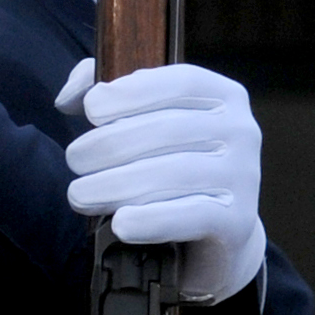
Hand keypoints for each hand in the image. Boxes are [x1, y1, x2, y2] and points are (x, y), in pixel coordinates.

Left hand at [58, 59, 265, 303]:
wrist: (218, 231)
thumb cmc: (173, 165)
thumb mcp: (148, 121)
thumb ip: (106, 93)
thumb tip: (70, 97)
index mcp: (224, 96)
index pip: (181, 82)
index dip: (132, 92)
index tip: (91, 110)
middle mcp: (241, 131)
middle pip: (169, 130)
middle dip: (110, 144)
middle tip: (76, 161)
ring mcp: (243, 176)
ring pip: (173, 173)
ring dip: (116, 184)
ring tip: (80, 194)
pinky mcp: (237, 220)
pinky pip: (191, 216)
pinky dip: (151, 220)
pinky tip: (120, 224)